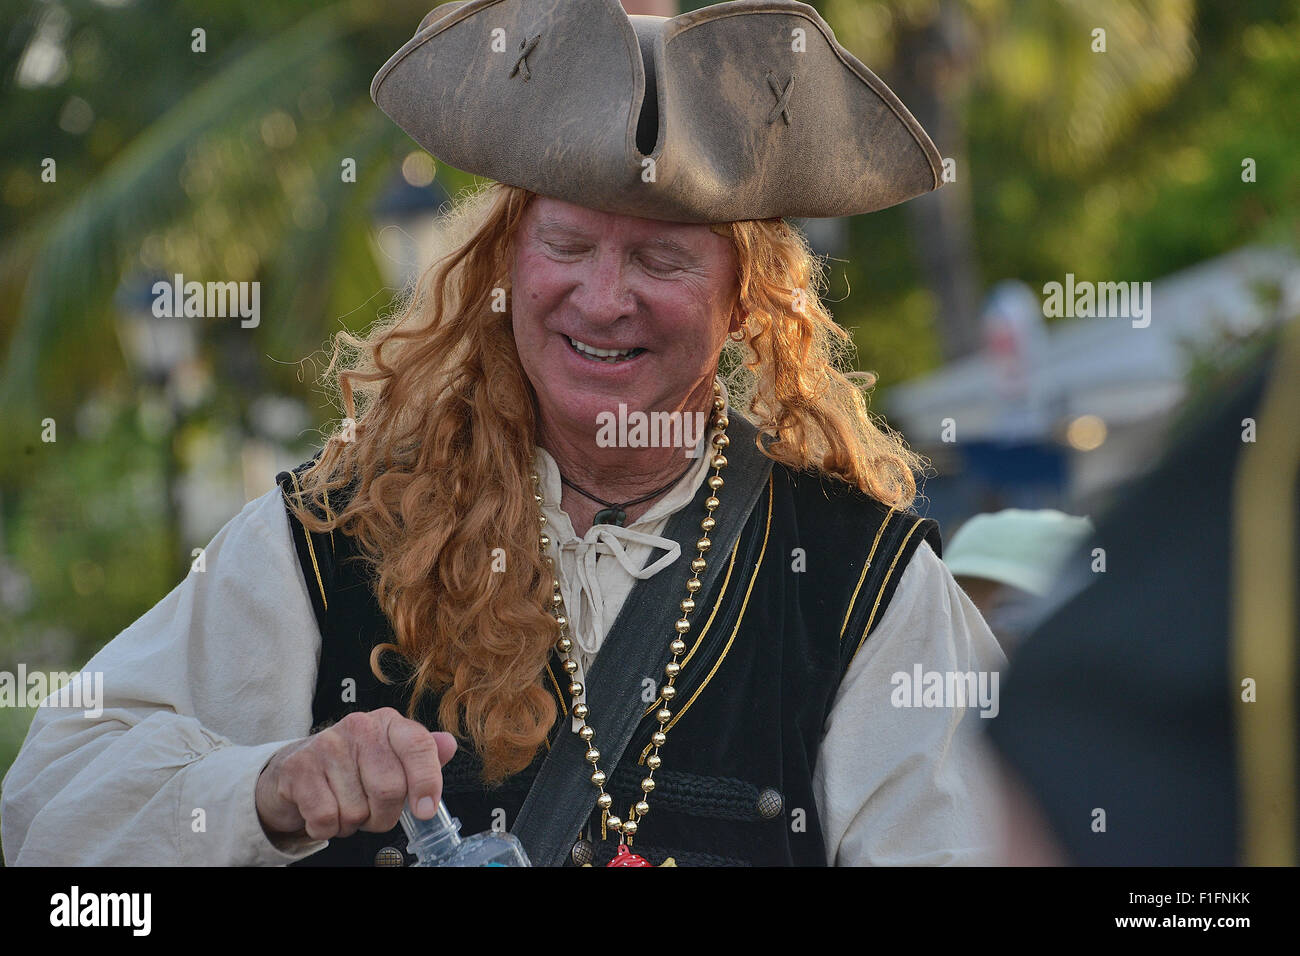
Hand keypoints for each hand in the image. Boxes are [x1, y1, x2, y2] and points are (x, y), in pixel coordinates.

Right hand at [256, 707, 457, 840]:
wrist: (295, 769)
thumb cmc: (351, 766)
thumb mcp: (391, 757)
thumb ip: (423, 755)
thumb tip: (449, 745)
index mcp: (389, 723)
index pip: (419, 746)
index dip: (427, 781)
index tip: (426, 809)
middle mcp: (359, 727)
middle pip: (390, 789)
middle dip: (383, 815)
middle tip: (371, 811)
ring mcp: (327, 745)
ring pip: (357, 810)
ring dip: (352, 823)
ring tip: (343, 805)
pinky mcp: (299, 769)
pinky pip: (326, 818)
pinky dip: (327, 828)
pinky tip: (324, 811)